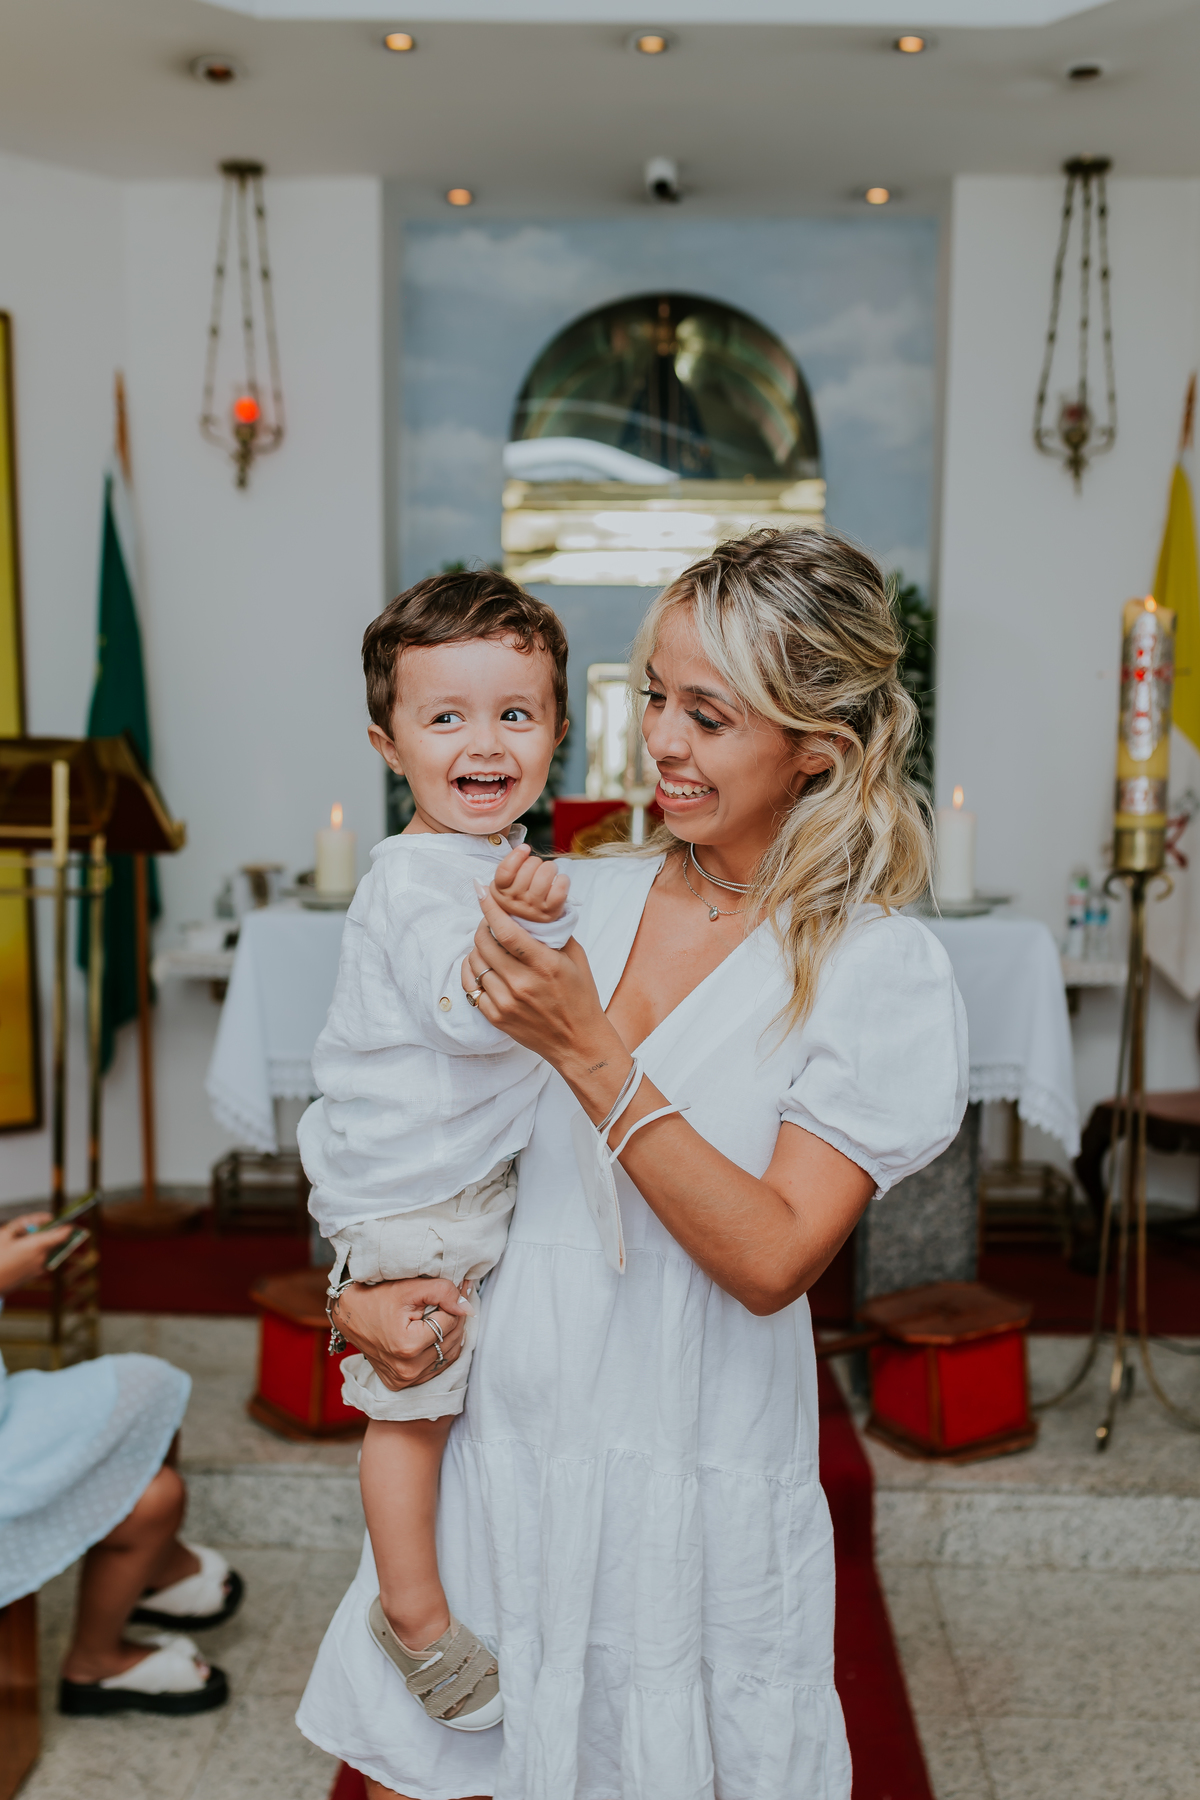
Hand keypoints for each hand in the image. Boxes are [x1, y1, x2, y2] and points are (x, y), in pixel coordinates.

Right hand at [0, 1214, 74, 1296]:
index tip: (68, 1219)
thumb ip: (26, 1222)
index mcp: (38, 1246)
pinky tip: (21, 1250)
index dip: (68, 1226)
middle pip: (55, 1241)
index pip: (64, 1234)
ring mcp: (39, 1269)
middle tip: (37, 1226)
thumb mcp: (6, 1233)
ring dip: (42, 1243)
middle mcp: (43, 1258)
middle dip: (50, 1232)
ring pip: (48, 1250)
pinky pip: (41, 1259)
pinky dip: (37, 1252)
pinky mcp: (34, 1276)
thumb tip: (46, 1218)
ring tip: (23, 1239)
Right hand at [331, 1276, 473, 1391]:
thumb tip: (468, 1307)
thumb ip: (443, 1292)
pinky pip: (436, 1368)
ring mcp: (404, 1380)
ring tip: (444, 1314)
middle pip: (452, 1340)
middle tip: (453, 1298)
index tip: (457, 1288)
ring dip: (452, 1334)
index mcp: (408, 1347)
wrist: (349, 1314)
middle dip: (455, 1317)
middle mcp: (407, 1370)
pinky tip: (436, 1333)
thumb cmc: (377, 1296)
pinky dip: (441, 1350)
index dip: (455, 1302)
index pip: (450, 1321)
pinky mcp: (401, 1383)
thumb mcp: (409, 1287)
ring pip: (449, 1355)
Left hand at [461, 885, 618, 1078]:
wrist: (578, 1042)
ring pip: (475, 963)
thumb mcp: (576, 958)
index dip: (489, 908)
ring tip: (488, 943)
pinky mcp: (496, 1017)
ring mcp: (506, 1002)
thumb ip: (552, 933)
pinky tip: (480, 965)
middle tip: (489, 921)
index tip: (481, 892)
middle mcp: (522, 983)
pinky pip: (471, 987)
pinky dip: (472, 971)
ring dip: (478, 948)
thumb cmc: (580, 997)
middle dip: (483, 926)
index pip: (506, 930)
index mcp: (544, 965)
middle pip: (485, 944)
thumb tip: (530, 910)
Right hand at [490, 843, 570, 925]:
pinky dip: (563, 880)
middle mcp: (514, 901)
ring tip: (548, 873)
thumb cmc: (518, 898)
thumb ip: (501, 874)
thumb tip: (496, 870)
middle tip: (535, 868)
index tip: (524, 848)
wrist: (530, 927)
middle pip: (529, 867)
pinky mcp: (550, 912)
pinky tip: (558, 882)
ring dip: (550, 868)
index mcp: (500, 892)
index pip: (505, 871)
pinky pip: (560, 888)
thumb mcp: (503, 887)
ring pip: (545, 873)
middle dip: (535, 861)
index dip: (517, 855)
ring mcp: (532, 907)